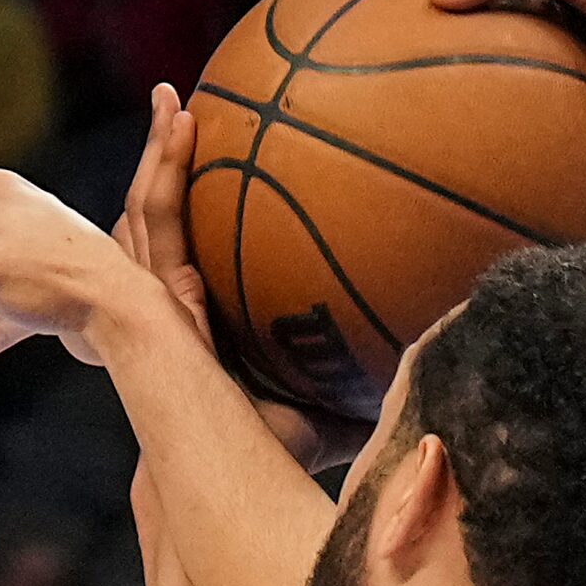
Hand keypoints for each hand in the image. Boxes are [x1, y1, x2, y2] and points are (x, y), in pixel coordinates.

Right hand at [110, 84, 372, 471]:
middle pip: (167, 226)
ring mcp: (156, 302)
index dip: (203, 222)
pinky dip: (162, 172)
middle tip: (188, 110)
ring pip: (149, 215)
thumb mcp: (330, 418)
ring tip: (174, 102)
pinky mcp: (146, 296)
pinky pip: (154, 223)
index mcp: (209, 331)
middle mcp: (178, 311)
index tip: (228, 175)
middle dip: (171, 170)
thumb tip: (440, 382)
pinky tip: (182, 125)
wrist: (218, 483)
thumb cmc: (269, 459)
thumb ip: (367, 399)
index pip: (200, 265)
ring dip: (160, 156)